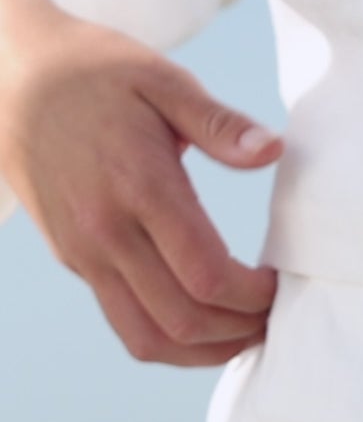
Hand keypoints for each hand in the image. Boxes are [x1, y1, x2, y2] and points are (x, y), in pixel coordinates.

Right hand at [0, 0, 283, 364]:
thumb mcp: (164, 80)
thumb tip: (273, 150)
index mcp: (138, 187)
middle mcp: (105, 232)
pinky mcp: (72, 260)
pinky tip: (203, 318)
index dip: (254, 295)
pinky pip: (124, 322)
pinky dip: (170, 337)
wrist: (12, 75)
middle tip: (273, 316)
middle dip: (239, 330)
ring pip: (148, 339)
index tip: (278, 283)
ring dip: (203, 350)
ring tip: (242, 332)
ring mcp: (83, 253)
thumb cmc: (98, 72)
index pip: (207, 275)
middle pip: (182, 320)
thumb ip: (220, 123)